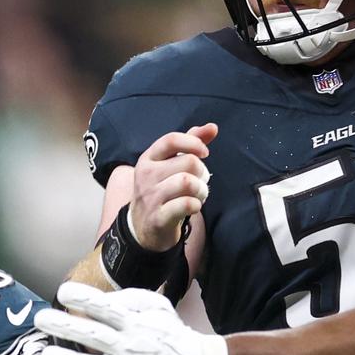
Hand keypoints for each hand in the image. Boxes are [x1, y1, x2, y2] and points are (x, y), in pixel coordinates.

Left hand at [39, 281, 227, 354]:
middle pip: (92, 337)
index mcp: (136, 325)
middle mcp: (130, 349)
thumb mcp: (158, 308)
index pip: (107, 309)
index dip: (84, 299)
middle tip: (40, 320)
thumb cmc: (171, 335)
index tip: (63, 292)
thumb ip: (130, 299)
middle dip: (64, 328)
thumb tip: (102, 297)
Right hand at [126, 124, 216, 250]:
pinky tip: (193, 207)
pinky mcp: (158, 218)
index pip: (171, 140)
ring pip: (188, 182)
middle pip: (188, 162)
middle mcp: (146, 175)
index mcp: (149, 158)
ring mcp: (150, 197)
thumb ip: (190, 143)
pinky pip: (186, 204)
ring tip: (198, 195)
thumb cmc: (161, 190)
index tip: (204, 153)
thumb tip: (213, 127)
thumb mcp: (169, 164)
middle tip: (200, 182)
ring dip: (201, 190)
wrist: (141, 227)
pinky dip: (196, 205)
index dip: (193, 143)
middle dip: (202, 172)